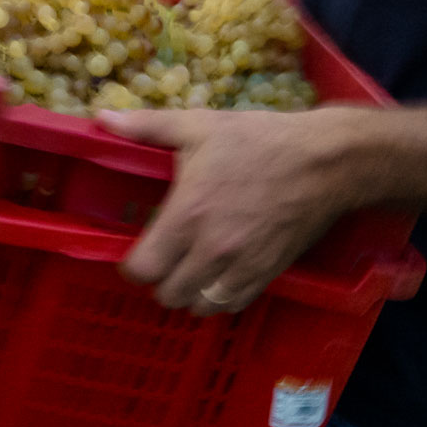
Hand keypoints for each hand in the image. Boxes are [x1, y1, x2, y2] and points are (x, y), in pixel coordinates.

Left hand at [97, 107, 357, 315]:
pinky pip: (232, 305)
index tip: (136, 252)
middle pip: (167, 295)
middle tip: (163, 258)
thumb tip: (100, 120)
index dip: (132, 265)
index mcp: (187, 215)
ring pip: (199, 306)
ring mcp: (242, 267)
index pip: (142, 269)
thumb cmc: (258, 140)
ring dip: (188, 293)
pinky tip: (217, 277)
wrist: (326, 161)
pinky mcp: (268, 274)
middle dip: (159, 281)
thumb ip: (145, 128)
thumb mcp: (198, 125)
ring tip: (189, 270)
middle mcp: (211, 250)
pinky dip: (218, 298)